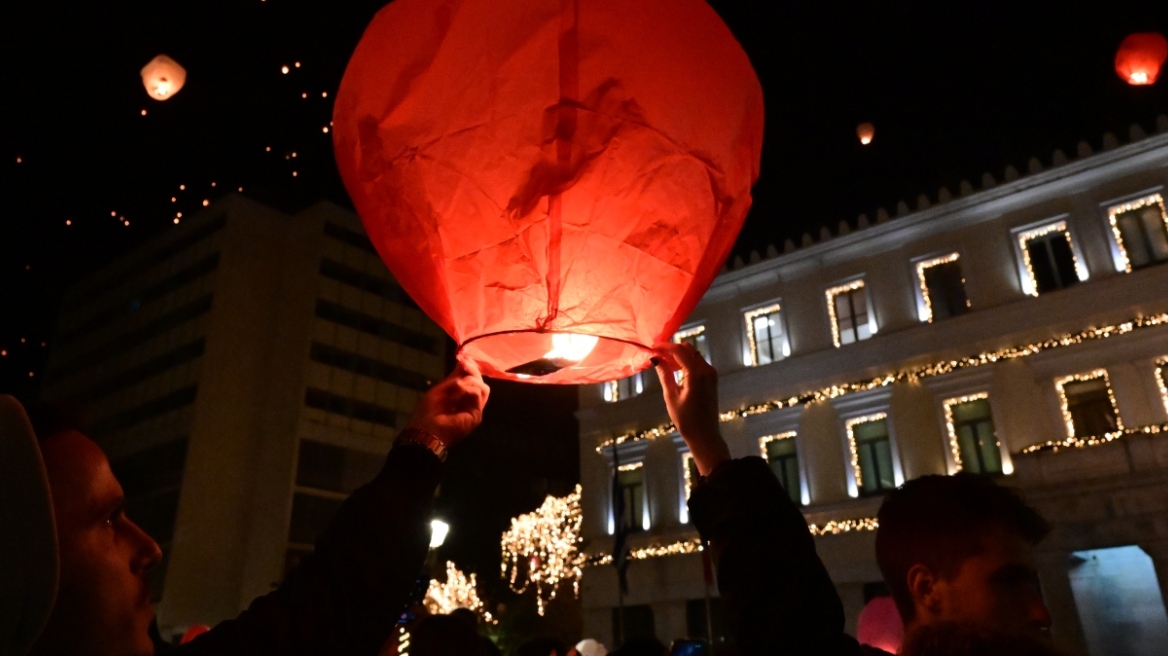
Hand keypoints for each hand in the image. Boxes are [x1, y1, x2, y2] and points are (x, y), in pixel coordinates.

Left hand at [406, 356, 489, 446]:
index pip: (473, 380)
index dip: (471, 368)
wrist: (425, 429)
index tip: (463, 358)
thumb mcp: (440, 389)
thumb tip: (463, 360)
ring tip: (456, 384)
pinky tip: (458, 390)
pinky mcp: (476, 415)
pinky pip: (478, 394)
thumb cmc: (428, 411)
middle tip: (463, 364)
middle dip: (472, 370)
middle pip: (480, 382)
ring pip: (483, 387)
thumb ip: (453, 377)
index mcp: (461, 397)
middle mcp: (470, 403)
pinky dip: (468, 388)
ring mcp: (474, 409)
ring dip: (469, 381)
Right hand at [653, 342, 730, 475]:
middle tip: (657, 356)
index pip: (679, 351)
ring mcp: (711, 373)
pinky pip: (698, 363)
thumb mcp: (671, 396)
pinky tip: (675, 370)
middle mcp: (707, 370)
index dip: (664, 346)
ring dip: (679, 355)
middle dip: (672, 349)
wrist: (704, 434)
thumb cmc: (685, 419)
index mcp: (696, 374)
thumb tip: (656, 359)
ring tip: (664, 363)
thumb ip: (665, 374)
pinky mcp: (712, 378)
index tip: (652, 347)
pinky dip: (686, 362)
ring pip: (693, 354)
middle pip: (688, 349)